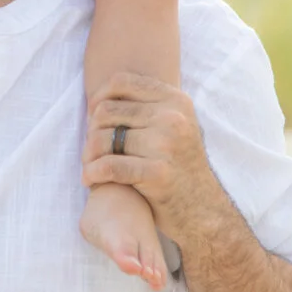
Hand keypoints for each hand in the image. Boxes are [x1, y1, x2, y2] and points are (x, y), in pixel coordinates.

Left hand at [80, 71, 223, 243]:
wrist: (202, 209)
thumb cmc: (177, 165)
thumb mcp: (173, 125)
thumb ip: (145, 105)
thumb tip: (97, 97)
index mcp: (175, 100)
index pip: (122, 81)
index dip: (99, 96)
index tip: (92, 115)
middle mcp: (173, 117)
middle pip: (107, 110)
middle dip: (91, 130)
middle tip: (90, 148)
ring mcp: (166, 144)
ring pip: (103, 138)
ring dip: (88, 154)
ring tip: (90, 164)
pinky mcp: (158, 173)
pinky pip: (110, 165)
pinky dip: (93, 172)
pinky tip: (89, 179)